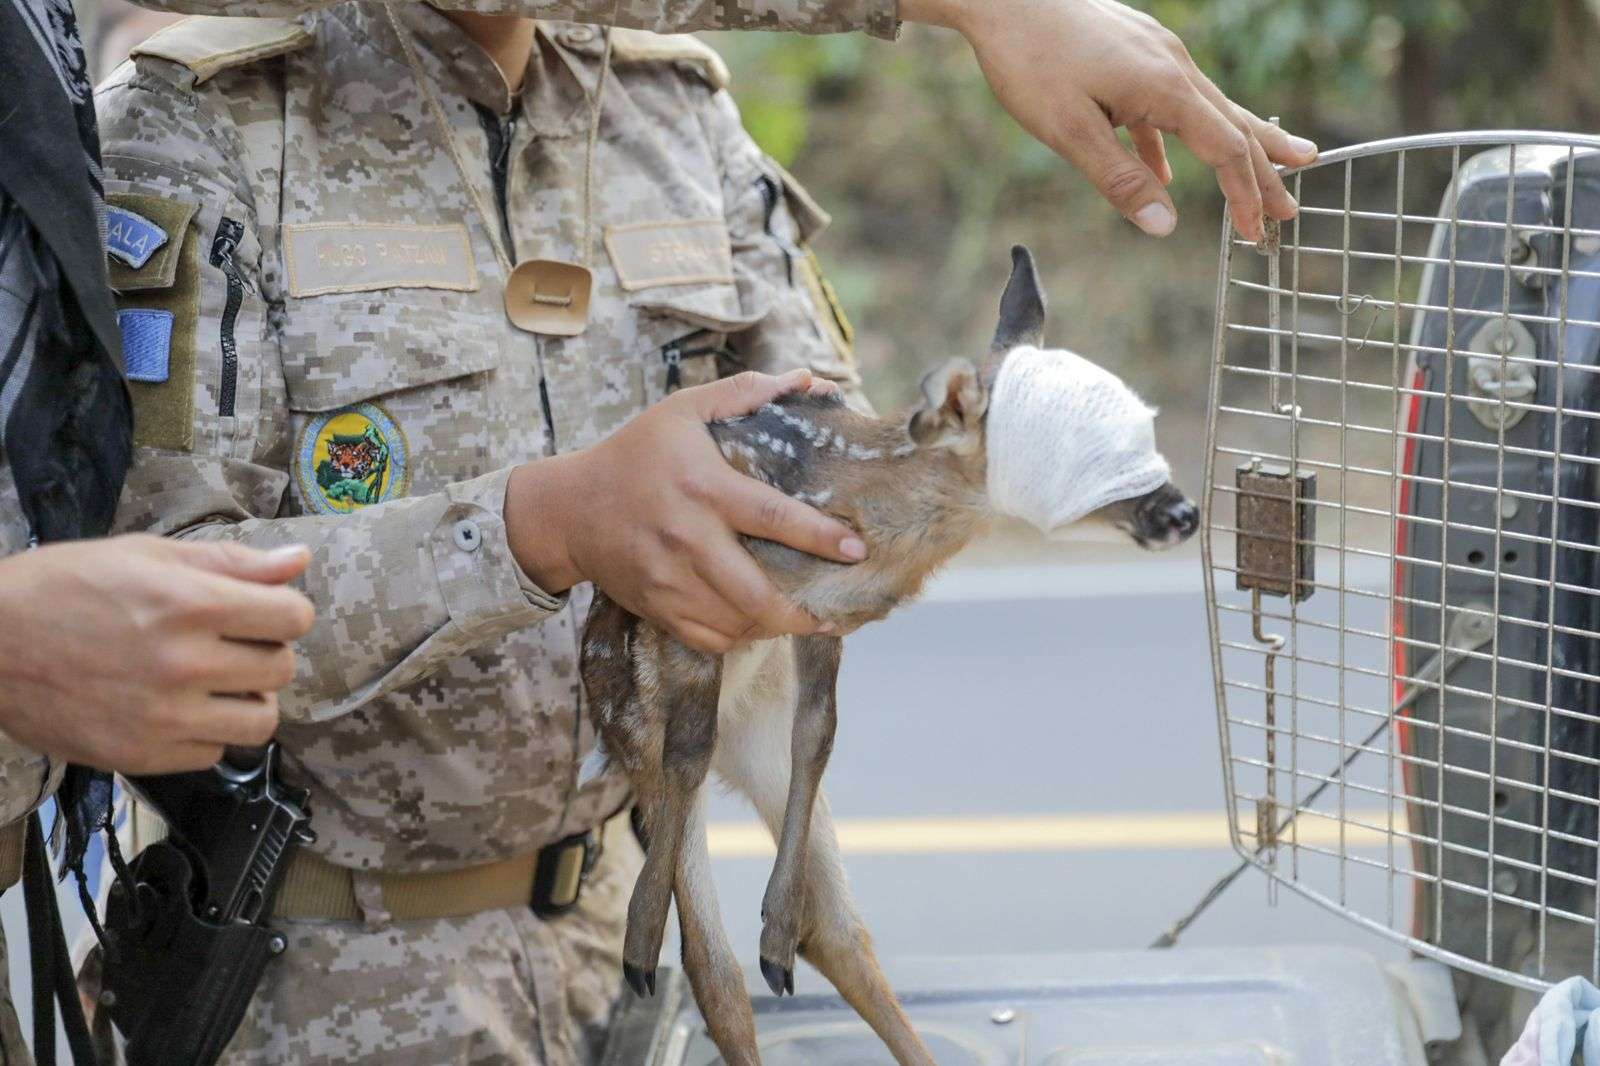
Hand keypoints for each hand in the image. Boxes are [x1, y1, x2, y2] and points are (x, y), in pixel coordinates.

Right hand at [0, 535, 315, 773]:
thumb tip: (299, 561)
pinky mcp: (140, 757)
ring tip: (214, 683)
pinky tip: (176, 709)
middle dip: (264, 653)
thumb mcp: (146, 555)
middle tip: (229, 645)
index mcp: (189, 603)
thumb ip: (231, 562)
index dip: (285, 612)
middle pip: (282, 670)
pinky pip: (212, 754)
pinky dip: (204, 734)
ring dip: (247, 701)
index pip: (293, 618)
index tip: (263, 613)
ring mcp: (163, 717)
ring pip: (260, 723)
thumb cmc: (64, 587)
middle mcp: (183, 664)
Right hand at [507, 369, 865, 653]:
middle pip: (758, 593)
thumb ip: (745, 393)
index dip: (822, 538)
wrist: (569, 509)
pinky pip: (710, 639)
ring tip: (807, 617)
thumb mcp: (683, 410)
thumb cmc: (635, 454)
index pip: (775, 518)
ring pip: (738, 623)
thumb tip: (808, 379)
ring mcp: (669, 580)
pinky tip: (759, 624)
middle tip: (839, 608)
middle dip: (805, 610)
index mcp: (704, 488)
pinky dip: (742, 637)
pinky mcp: (657, 608)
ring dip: (778, 626)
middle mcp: (688, 539)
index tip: (857, 550)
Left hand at [902, 0, 1317, 240]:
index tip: (1256, 233)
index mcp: (1165, 87)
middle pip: (1232, 126)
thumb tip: (1163, 225)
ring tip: (1263, 173)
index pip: (1224, 149)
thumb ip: (1119, 180)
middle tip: (1289, 209)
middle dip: (1264, 171)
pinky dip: (1175, 139)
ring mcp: (1155, 53)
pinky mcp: (1133, 50)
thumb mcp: (1070, 132)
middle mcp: (1172, 65)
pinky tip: (1165, 171)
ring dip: (1234, 148)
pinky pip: (1167, 102)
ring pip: (1207, 109)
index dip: (1243, 195)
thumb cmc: (1030, 61)